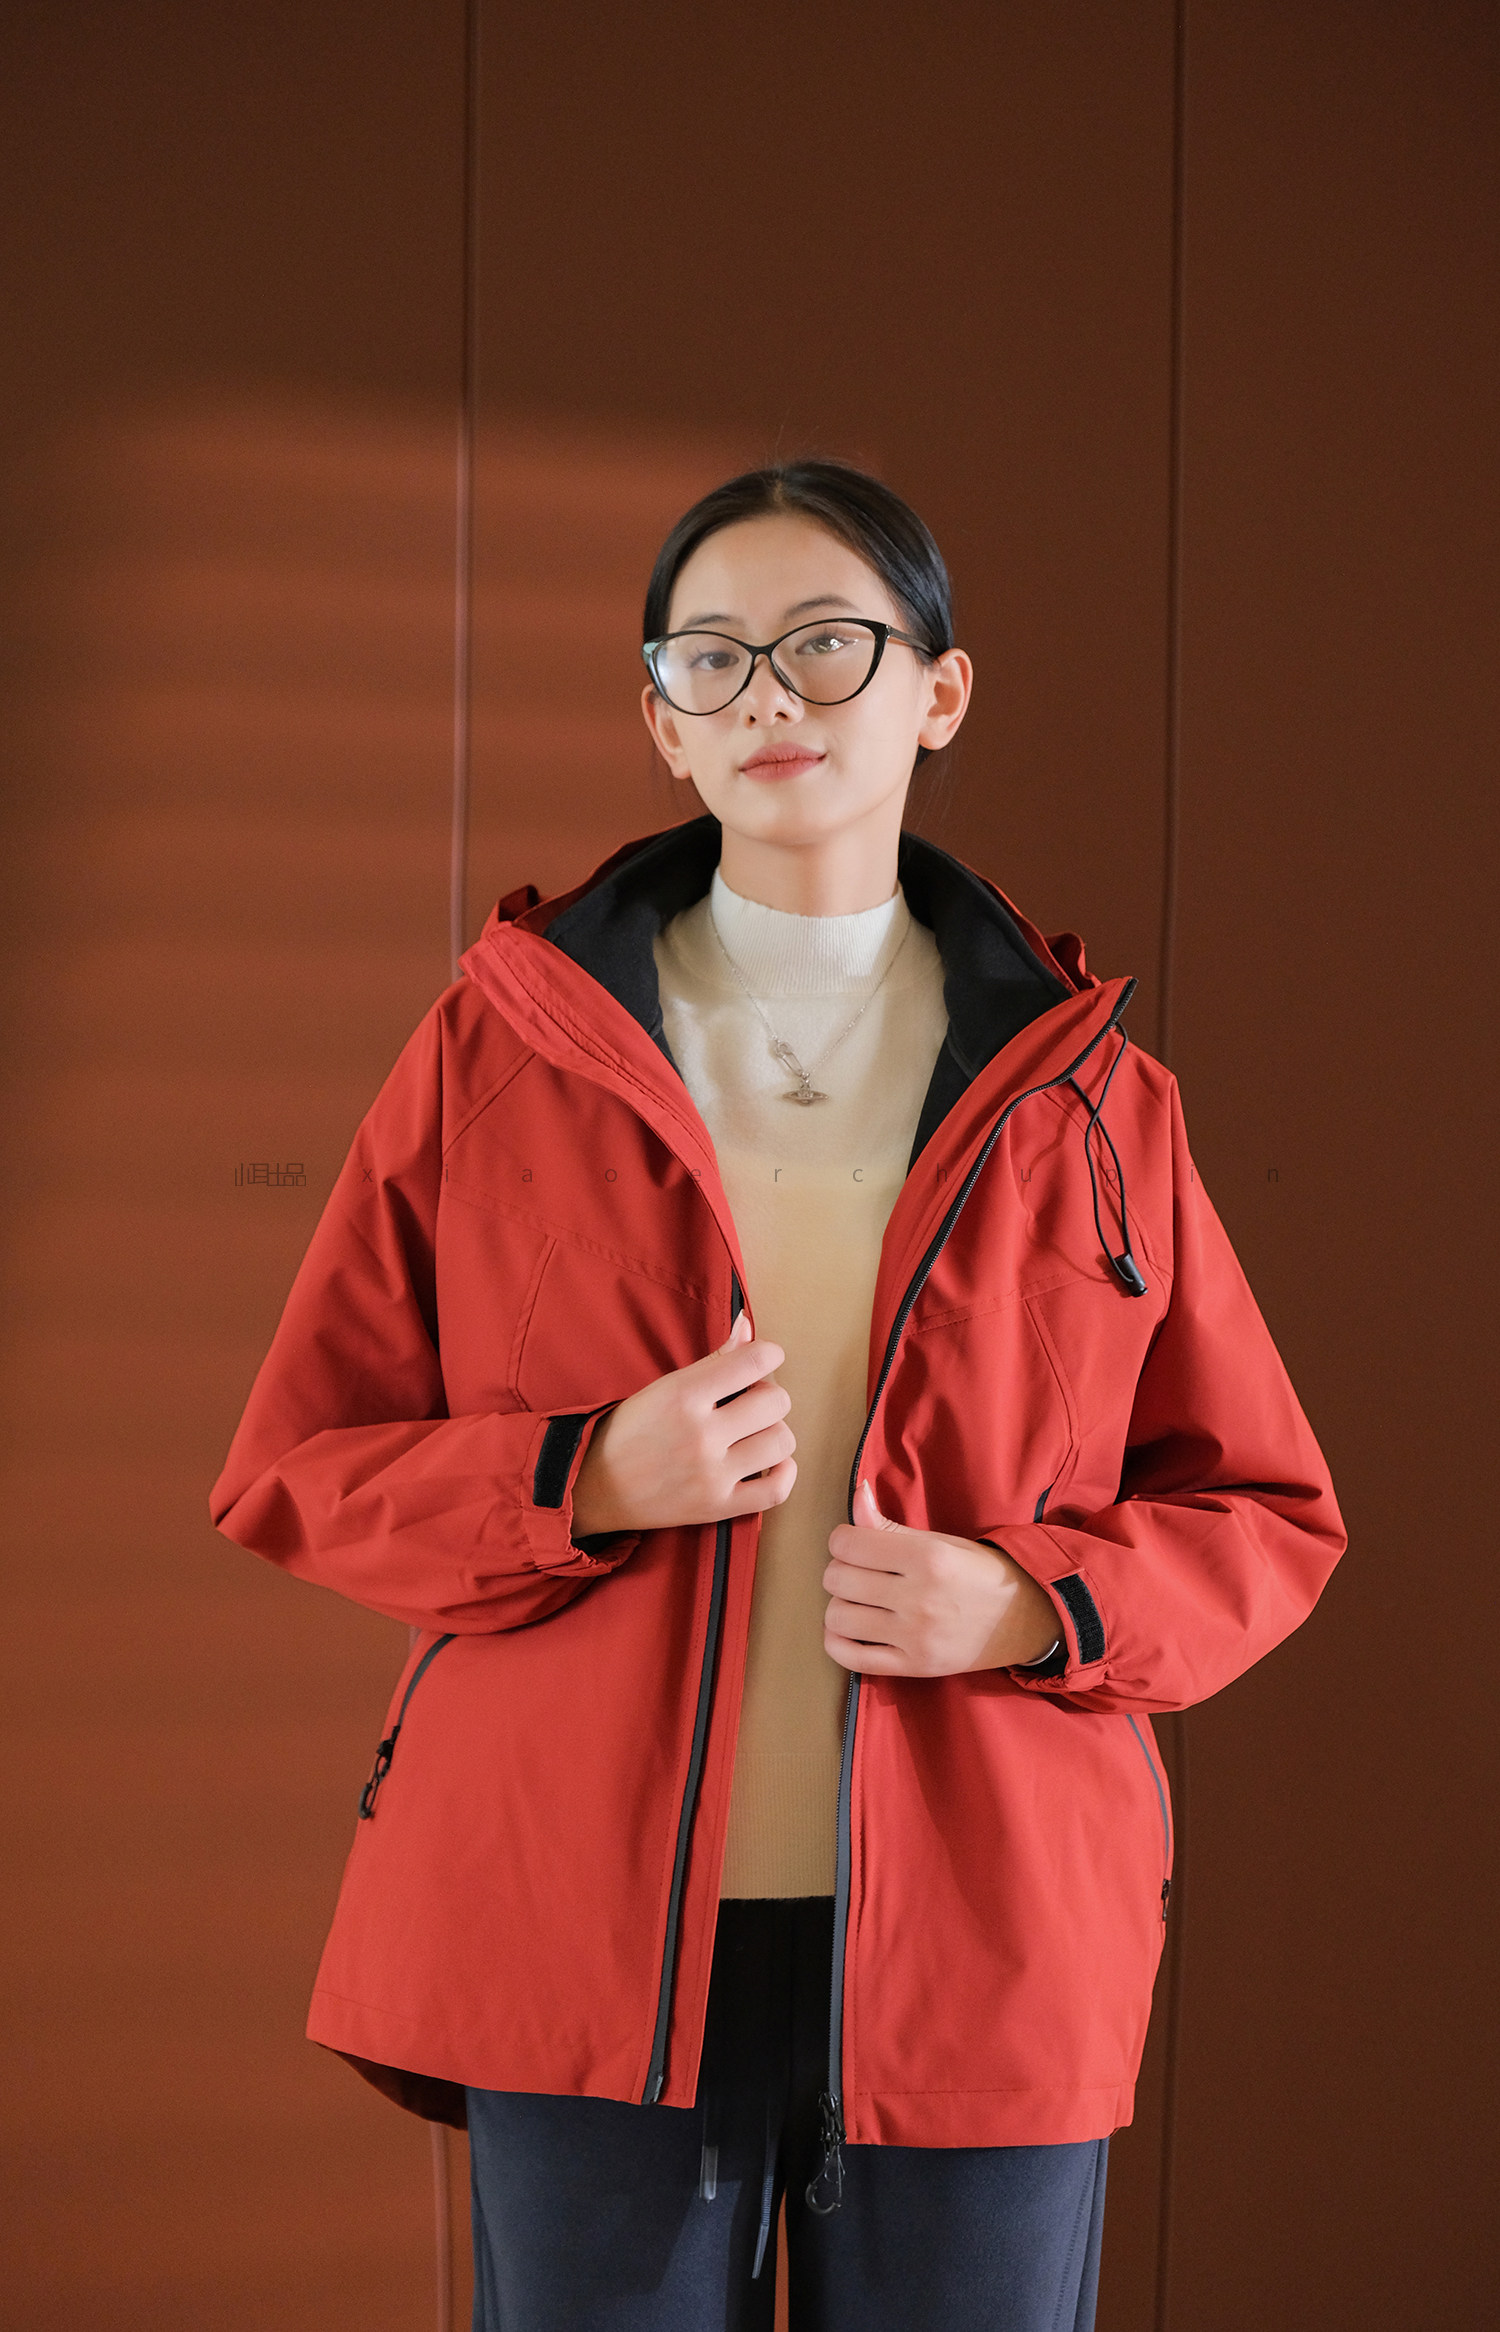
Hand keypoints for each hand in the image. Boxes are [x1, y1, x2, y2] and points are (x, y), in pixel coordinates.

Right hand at [570, 1313, 796, 1535]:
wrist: (593, 1486)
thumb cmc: (630, 1430)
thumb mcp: (665, 1386)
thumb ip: (714, 1360)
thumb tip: (747, 1326)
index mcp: (684, 1396)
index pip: (754, 1362)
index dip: (768, 1355)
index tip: (763, 1359)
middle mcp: (700, 1435)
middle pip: (775, 1402)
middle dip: (769, 1395)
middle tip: (750, 1401)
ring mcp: (711, 1475)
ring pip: (781, 1442)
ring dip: (775, 1432)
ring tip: (755, 1433)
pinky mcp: (717, 1508)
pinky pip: (776, 1491)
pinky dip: (783, 1474)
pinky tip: (770, 1463)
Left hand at [822, 1479, 1060, 1674]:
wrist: (1024, 1618)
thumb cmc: (978, 1573)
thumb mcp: (939, 1541)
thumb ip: (889, 1525)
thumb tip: (857, 1495)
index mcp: (927, 1558)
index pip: (848, 1544)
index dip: (843, 1540)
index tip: (854, 1543)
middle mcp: (919, 1598)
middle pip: (837, 1580)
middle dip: (839, 1571)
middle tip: (858, 1571)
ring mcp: (915, 1638)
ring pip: (838, 1618)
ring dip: (840, 1605)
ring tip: (858, 1600)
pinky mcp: (914, 1667)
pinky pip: (851, 1659)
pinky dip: (838, 1643)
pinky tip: (852, 1630)